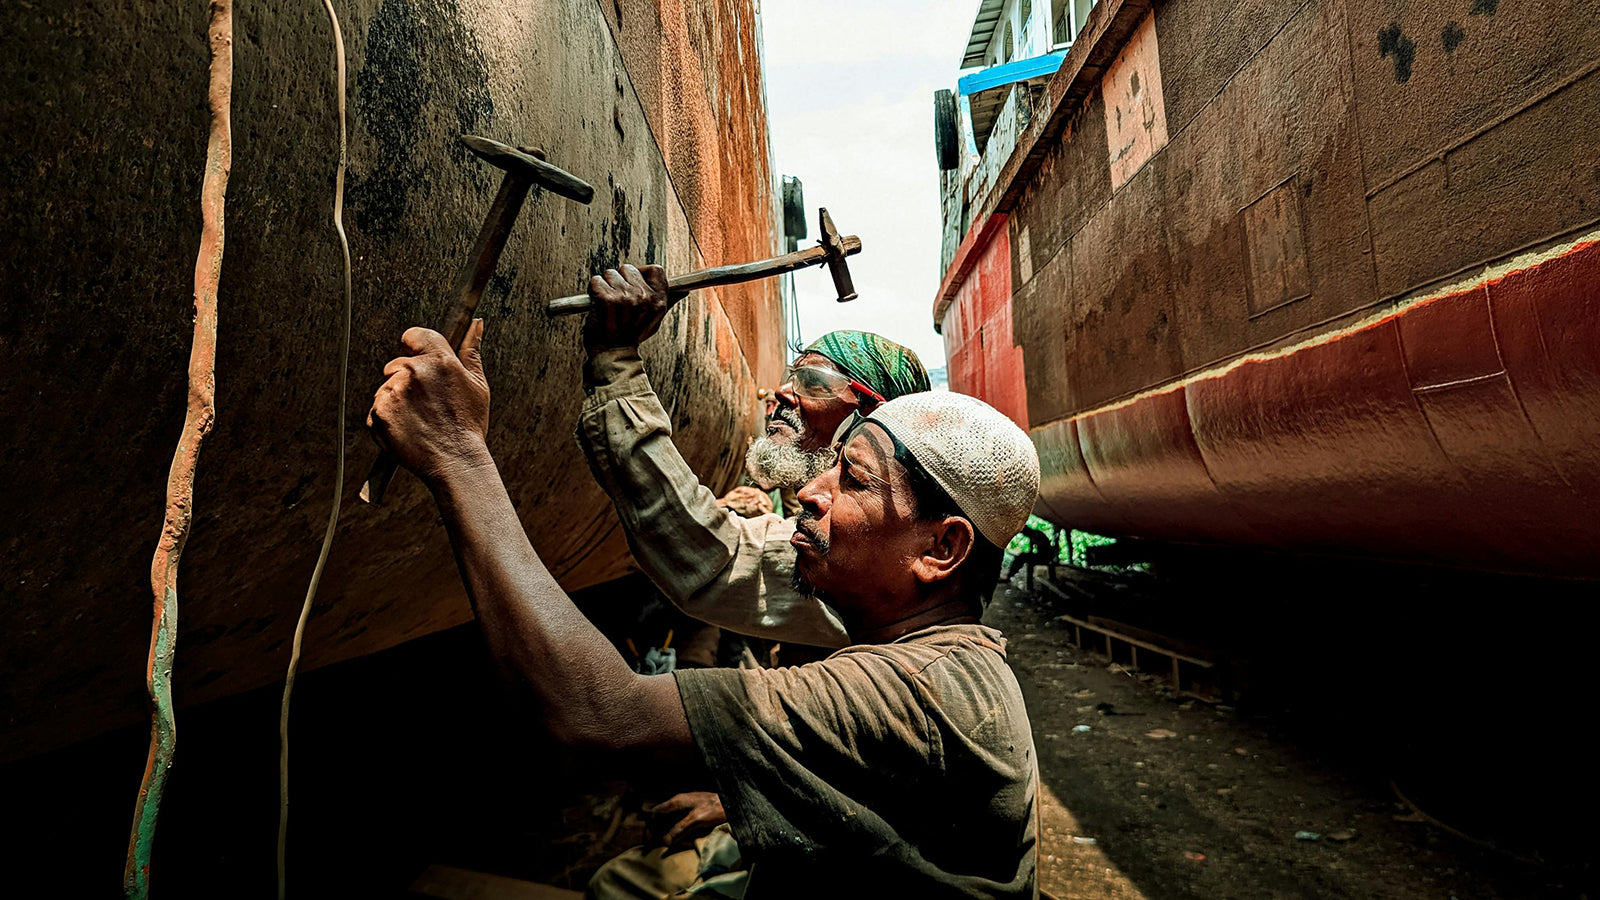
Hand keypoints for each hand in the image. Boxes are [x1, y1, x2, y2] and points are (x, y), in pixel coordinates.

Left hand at [367, 321, 491, 484]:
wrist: (454, 461)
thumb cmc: (468, 426)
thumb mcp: (477, 385)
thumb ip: (471, 350)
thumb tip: (475, 325)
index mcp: (439, 361)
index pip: (415, 335)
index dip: (415, 346)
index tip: (418, 357)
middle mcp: (413, 372)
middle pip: (398, 364)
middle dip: (408, 379)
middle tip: (426, 403)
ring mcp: (393, 392)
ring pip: (388, 387)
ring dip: (398, 399)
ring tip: (419, 418)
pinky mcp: (378, 412)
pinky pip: (377, 408)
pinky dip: (388, 417)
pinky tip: (408, 427)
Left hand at [582, 264, 685, 354]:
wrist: (612, 354)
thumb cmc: (632, 336)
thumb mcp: (655, 320)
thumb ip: (667, 302)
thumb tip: (683, 291)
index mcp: (658, 301)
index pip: (655, 270)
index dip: (642, 272)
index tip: (635, 281)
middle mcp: (644, 297)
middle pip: (629, 269)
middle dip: (620, 280)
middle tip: (618, 300)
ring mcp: (624, 298)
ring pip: (610, 274)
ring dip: (606, 286)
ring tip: (608, 304)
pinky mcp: (606, 299)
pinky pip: (596, 281)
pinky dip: (593, 290)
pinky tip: (598, 304)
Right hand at [648, 791, 725, 847]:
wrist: (731, 804)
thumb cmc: (714, 808)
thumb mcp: (695, 819)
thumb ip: (680, 828)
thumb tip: (666, 841)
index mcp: (678, 801)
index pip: (657, 810)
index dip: (652, 823)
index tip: (650, 836)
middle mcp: (680, 800)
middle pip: (662, 813)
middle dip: (658, 826)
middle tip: (657, 839)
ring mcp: (687, 804)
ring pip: (671, 816)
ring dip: (667, 827)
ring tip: (667, 839)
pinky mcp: (693, 809)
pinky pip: (679, 817)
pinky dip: (676, 826)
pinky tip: (679, 834)